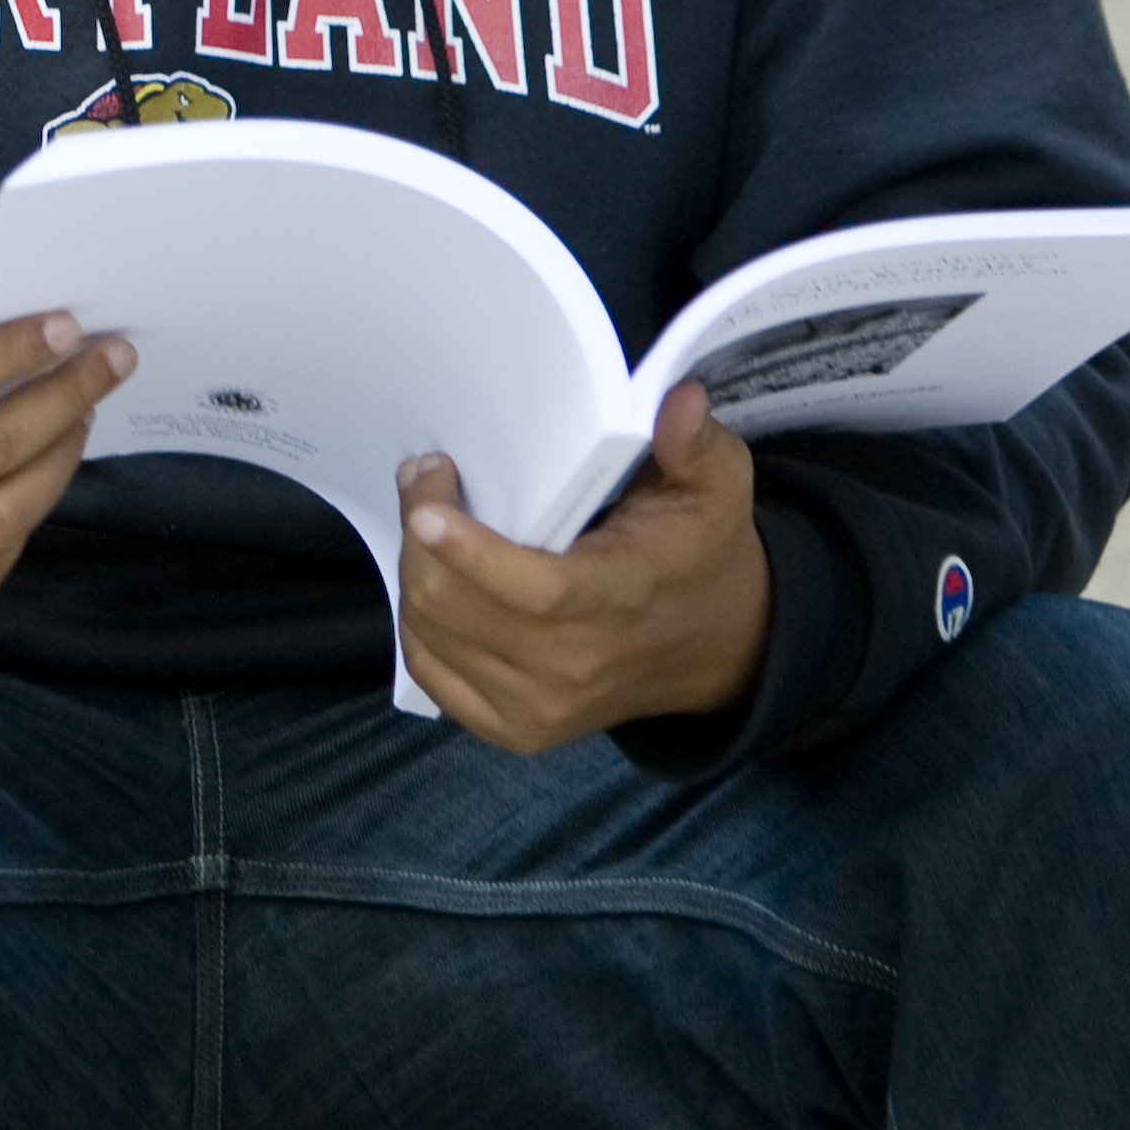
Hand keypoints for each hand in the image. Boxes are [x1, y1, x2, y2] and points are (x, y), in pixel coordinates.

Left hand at [398, 382, 773, 751]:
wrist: (716, 650)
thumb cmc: (701, 556)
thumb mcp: (715, 489)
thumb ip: (694, 444)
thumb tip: (679, 400)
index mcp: (618, 603)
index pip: (534, 591)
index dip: (468, 551)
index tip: (426, 505)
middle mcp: (572, 667)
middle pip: (455, 607)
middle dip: (420, 537)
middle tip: (425, 479)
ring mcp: (538, 707)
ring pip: (431, 636)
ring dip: (413, 572)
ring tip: (424, 523)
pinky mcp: (514, 729)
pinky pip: (433, 673)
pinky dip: (419, 625)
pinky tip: (431, 581)